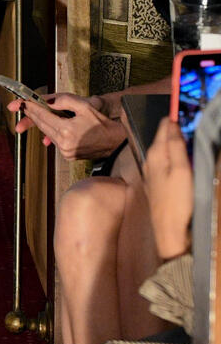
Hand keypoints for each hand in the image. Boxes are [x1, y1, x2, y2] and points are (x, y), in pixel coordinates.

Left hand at [9, 93, 125, 159]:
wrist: (115, 142)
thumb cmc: (101, 123)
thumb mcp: (83, 106)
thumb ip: (63, 101)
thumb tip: (46, 100)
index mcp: (67, 131)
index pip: (42, 116)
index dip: (31, 107)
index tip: (22, 102)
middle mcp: (64, 144)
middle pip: (42, 125)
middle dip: (32, 115)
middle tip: (21, 106)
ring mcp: (66, 152)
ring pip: (47, 133)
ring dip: (41, 123)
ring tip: (33, 112)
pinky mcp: (68, 155)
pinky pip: (55, 140)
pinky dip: (50, 131)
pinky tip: (47, 125)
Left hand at [144, 116, 192, 259]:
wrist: (171, 234)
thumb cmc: (177, 202)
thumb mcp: (182, 170)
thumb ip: (176, 145)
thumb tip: (172, 122)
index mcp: (155, 153)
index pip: (164, 125)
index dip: (176, 116)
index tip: (187, 109)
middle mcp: (150, 160)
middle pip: (164, 137)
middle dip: (176, 129)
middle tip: (192, 123)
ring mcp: (153, 173)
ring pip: (166, 150)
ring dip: (176, 144)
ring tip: (191, 139)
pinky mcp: (158, 185)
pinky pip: (167, 164)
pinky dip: (175, 158)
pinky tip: (184, 162)